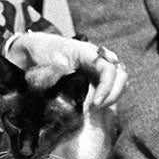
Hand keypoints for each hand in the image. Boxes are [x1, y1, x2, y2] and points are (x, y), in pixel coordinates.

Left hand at [6, 32, 127, 109]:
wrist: (37, 49)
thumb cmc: (44, 54)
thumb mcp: (53, 65)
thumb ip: (67, 79)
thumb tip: (77, 99)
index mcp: (89, 52)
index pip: (108, 69)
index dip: (106, 87)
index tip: (95, 103)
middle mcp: (99, 58)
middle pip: (120, 74)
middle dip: (113, 93)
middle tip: (97, 108)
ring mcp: (100, 66)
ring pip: (120, 80)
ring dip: (113, 96)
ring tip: (97, 108)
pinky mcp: (97, 76)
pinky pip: (111, 85)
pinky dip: (109, 96)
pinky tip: (96, 106)